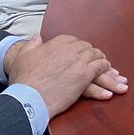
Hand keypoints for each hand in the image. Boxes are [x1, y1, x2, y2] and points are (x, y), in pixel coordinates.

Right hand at [4, 34, 125, 117]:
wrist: (28, 97)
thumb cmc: (23, 80)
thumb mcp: (23, 57)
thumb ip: (32, 44)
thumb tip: (37, 37)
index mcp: (56, 43)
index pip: (74, 41)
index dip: (80, 48)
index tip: (83, 53)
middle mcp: (69, 49)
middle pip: (87, 48)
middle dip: (94, 54)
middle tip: (101, 61)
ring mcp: (78, 61)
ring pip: (96, 57)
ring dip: (104, 63)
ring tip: (110, 69)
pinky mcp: (84, 75)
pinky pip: (100, 68)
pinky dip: (106, 70)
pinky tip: (110, 74)